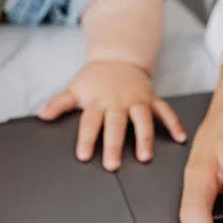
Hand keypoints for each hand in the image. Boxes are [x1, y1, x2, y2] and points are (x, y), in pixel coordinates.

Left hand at [38, 60, 186, 170]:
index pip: (90, 122)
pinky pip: (165, 111)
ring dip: (145, 138)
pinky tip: (180, 138)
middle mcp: (118, 101)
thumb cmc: (95, 79)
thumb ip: (59, 104)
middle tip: (112, 165)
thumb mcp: (75, 89)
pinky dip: (174, 124)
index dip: (87, 138)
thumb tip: (42, 115)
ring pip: (142, 120)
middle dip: (114, 144)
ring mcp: (137, 100)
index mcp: (98, 101)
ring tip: (145, 156)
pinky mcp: (152, 99)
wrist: (118, 58)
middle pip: (116, 124)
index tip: (84, 155)